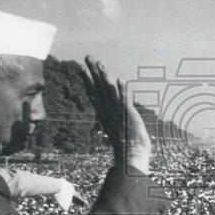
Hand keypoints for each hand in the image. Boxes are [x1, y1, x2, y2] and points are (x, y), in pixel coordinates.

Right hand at [81, 56, 150, 173]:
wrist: (132, 157)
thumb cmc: (127, 146)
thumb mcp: (119, 127)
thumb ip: (114, 117)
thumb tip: (112, 118)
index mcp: (105, 114)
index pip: (95, 93)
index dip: (88, 80)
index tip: (82, 68)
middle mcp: (108, 112)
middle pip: (99, 88)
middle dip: (92, 72)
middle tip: (87, 57)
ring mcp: (117, 114)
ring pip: (109, 91)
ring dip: (104, 77)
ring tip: (99, 62)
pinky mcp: (128, 117)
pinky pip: (124, 102)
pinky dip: (122, 92)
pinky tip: (120, 81)